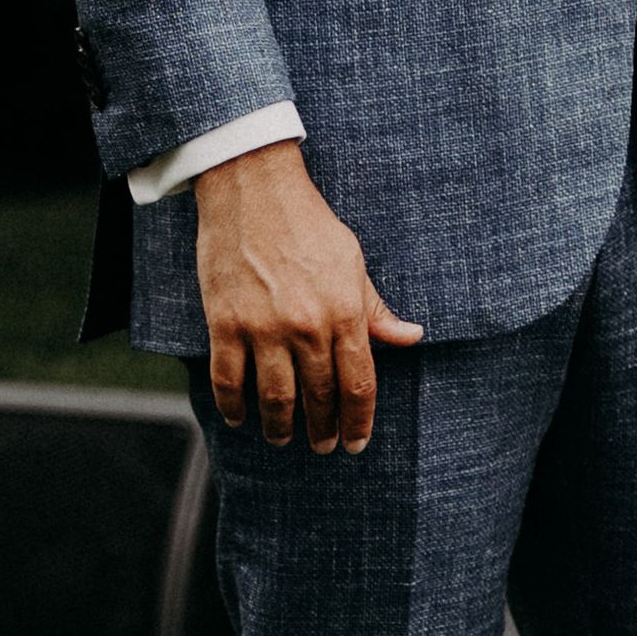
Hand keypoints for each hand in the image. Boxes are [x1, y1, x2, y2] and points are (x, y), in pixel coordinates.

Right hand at [194, 139, 423, 454]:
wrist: (253, 190)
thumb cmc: (309, 224)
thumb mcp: (353, 262)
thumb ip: (377, 308)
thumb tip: (411, 338)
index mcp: (344, 312)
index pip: (358, 383)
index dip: (358, 420)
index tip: (356, 442)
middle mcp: (306, 326)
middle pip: (318, 396)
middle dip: (323, 428)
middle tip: (323, 445)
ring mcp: (263, 327)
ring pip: (274, 397)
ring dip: (281, 427)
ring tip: (283, 439)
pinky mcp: (225, 323)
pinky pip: (228, 380)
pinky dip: (234, 407)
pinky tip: (240, 418)